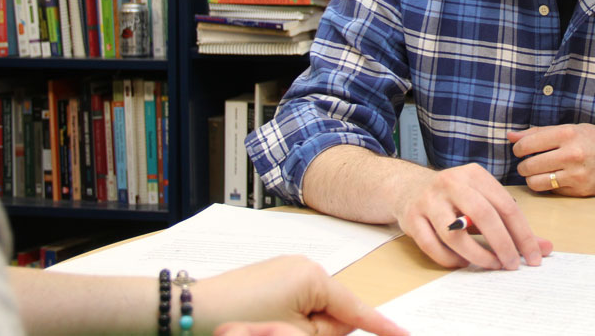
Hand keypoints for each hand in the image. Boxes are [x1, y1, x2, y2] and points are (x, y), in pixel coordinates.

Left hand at [197, 256, 406, 335]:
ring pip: (313, 313)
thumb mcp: (291, 334)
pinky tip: (265, 325)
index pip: (356, 310)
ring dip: (300, 330)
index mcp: (314, 277)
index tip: (406, 335)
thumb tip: (339, 327)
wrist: (188, 311)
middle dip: (319, 333)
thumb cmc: (240, 320)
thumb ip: (326, 334)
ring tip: (266, 329)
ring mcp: (286, 271)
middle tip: (278, 333)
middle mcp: (304, 266)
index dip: (382, 327)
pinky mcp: (271, 280)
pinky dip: (289, 322)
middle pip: (334, 312)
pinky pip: (296, 306)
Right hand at [392, 162, 552, 270]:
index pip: (507, 206)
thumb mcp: (483, 200)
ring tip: (490, 265)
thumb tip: (545, 247)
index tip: (533, 256)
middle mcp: (452, 183)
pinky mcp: (412, 217)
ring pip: (455, 234)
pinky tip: (463, 262)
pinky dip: (450, 259)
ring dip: (477, 255)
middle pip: (483, 216)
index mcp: (475, 175)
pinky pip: (433, 246)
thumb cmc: (454, 197)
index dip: (523, 234)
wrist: (408, 186)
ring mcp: (429, 200)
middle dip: (503, 245)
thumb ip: (513, 224)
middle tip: (512, 265)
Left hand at [509, 124, 594, 195]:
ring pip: (535, 182)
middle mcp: (572, 155)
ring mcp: (576, 175)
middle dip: (523, 165)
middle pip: (529, 165)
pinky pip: (550, 191)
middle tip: (527, 163)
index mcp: (568, 134)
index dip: (518, 148)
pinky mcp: (579, 191)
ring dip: (531, 178)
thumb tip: (511, 136)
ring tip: (537, 172)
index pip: (528, 144)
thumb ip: (540, 133)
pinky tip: (553, 178)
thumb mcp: (572, 129)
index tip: (520, 150)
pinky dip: (547, 186)